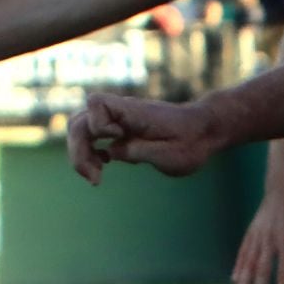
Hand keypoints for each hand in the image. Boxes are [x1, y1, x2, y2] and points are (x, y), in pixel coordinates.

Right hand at [67, 90, 224, 184]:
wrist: (204, 131)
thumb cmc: (191, 143)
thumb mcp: (167, 155)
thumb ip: (137, 151)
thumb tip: (109, 152)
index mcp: (135, 112)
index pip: (96, 104)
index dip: (98, 126)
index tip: (117, 141)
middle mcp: (122, 112)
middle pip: (80, 120)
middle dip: (79, 150)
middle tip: (95, 179)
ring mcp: (119, 119)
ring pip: (82, 128)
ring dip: (82, 154)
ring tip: (96, 178)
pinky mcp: (120, 129)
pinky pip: (92, 135)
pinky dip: (91, 151)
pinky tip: (102, 166)